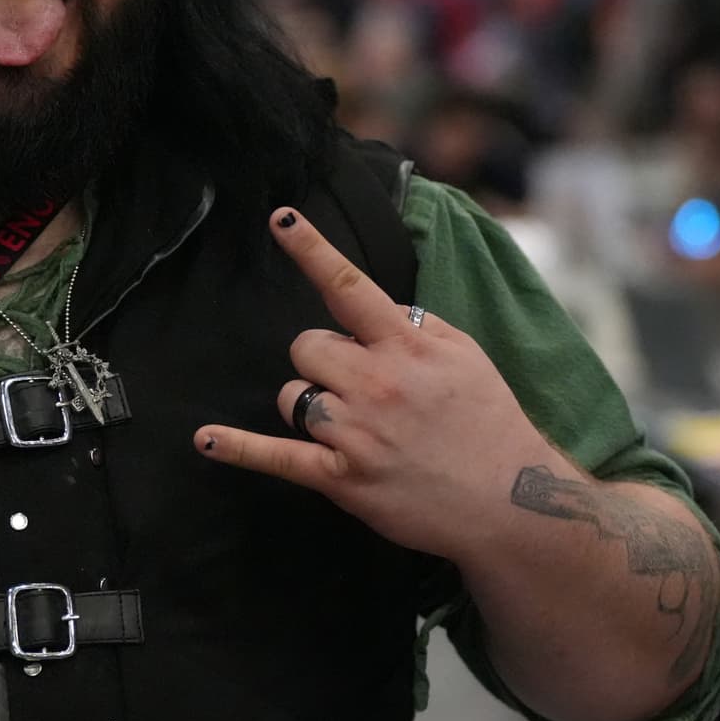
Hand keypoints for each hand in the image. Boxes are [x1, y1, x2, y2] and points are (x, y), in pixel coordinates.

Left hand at [193, 207, 549, 561]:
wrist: (514, 502)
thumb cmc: (489, 423)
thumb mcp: (466, 355)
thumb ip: (415, 325)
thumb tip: (373, 309)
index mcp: (407, 347)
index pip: (348, 288)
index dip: (311, 249)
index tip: (279, 218)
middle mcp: (376, 383)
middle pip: (306, 346)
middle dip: (322, 358)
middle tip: (360, 384)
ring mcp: (355, 432)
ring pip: (292, 394)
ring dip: (309, 402)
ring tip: (353, 424)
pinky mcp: (342, 477)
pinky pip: (277, 456)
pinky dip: (238, 448)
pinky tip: (205, 440)